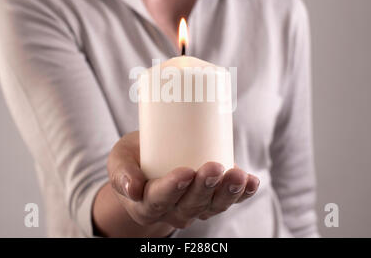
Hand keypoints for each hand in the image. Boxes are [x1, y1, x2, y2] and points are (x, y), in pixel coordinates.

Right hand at [107, 131, 259, 229]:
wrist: (147, 164)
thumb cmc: (133, 160)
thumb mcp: (118, 160)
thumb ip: (121, 173)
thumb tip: (132, 188)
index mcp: (145, 204)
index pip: (158, 200)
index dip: (172, 189)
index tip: (185, 172)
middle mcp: (171, 211)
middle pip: (190, 205)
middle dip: (205, 188)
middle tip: (214, 167)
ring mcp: (194, 207)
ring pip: (212, 206)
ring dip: (228, 192)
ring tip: (239, 176)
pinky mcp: (211, 199)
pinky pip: (228, 200)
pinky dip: (243, 193)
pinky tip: (252, 182)